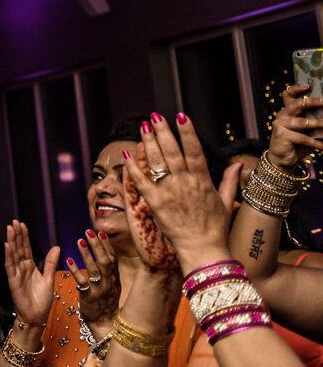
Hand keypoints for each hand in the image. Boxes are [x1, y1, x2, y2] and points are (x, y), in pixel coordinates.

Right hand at [4, 219, 58, 324]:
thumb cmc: (42, 299)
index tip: (22, 224)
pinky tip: (8, 245)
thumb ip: (50, 262)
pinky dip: (9, 256)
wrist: (38, 316)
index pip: (25, 248)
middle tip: (14, 222)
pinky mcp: (14, 281)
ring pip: (13, 254)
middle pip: (18, 248)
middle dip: (16, 235)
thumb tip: (57, 247)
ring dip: (11, 241)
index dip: (23, 236)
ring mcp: (16, 274)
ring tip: (10, 228)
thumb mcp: (49, 278)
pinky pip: (11, 266)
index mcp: (30, 266)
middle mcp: (21, 268)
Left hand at [68, 226, 120, 325]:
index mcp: (115, 277)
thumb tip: (106, 251)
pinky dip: (75, 270)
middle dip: (97, 245)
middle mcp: (109, 282)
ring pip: (94, 269)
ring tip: (79, 241)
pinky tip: (68, 260)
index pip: (113, 258)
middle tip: (88, 232)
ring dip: (87, 254)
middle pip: (105, 261)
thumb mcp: (112, 284)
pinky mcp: (90, 297)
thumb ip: (109, 269)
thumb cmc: (106, 300)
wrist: (105, 323)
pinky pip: (82, 282)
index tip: (100, 231)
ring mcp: (100, 289)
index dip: (106, 245)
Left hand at [126, 113, 240, 272]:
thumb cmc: (216, 228)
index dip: (187, 132)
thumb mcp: (226, 202)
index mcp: (203, 181)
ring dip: (149, 143)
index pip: (194, 150)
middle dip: (163, 132)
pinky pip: (142, 181)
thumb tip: (239, 163)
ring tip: (143, 128)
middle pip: (172, 151)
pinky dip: (134, 168)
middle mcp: (185, 183)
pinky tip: (128, 154)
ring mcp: (169, 192)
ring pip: (157, 162)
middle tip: (155, 116)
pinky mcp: (155, 203)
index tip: (181, 116)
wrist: (203, 250)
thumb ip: (230, 180)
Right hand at [270, 84, 322, 168]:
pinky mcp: (281, 135)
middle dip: (312, 102)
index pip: (288, 95)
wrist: (282, 160)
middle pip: (296, 104)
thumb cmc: (297, 144)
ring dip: (318, 124)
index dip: (296, 89)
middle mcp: (283, 115)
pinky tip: (322, 146)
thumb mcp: (305, 131)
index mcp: (287, 112)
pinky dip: (315, 142)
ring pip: (302, 122)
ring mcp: (280, 124)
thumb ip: (312, 122)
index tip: (308, 86)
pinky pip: (302, 137)